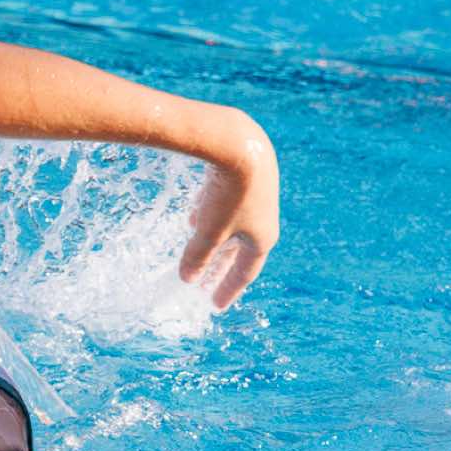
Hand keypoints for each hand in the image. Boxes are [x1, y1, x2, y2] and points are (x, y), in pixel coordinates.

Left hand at [179, 112, 279, 309]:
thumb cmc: (228, 195)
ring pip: (232, 229)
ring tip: (201, 258)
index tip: (214, 306)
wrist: (238, 144)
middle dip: (220, 271)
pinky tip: (194, 218)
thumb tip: (187, 278)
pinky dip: (211, 218)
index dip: (227, 291)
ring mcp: (257, 198)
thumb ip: (196, 257)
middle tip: (207, 289)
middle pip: (238, 253)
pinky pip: (226, 206)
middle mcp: (263, 220)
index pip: (244, 274)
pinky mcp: (246, 177)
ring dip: (215, 244)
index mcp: (262, 239)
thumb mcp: (209, 232)